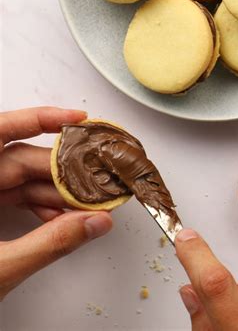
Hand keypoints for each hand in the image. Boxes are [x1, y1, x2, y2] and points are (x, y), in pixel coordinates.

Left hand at [0, 107, 112, 300]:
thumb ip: (49, 243)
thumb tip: (94, 222)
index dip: (39, 120)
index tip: (76, 120)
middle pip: (19, 159)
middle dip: (62, 172)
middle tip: (94, 181)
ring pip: (21, 179)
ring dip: (56, 192)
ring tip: (84, 206)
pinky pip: (15, 196)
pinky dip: (41, 206)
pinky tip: (62, 219)